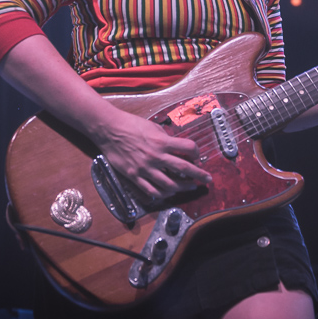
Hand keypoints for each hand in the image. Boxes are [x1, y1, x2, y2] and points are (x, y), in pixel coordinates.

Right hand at [94, 110, 211, 198]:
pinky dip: (162, 194)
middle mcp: (156, 156)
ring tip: (189, 187)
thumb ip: (165, 137)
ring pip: (169, 184)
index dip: (196, 152)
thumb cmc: (130, 124)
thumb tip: (175, 145)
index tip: (197, 156)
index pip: (188, 148)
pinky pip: (151, 191)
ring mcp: (145, 168)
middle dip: (199, 175)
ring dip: (182, 187)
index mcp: (162, 141)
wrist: (109, 129)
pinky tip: (168, 193)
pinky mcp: (135, 176)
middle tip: (207, 179)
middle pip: (183, 168)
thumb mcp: (152, 126)